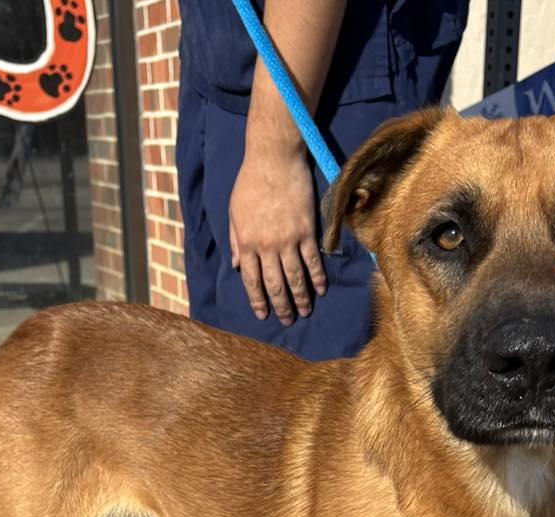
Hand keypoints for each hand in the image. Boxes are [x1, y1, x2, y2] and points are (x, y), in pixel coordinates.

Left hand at [228, 142, 327, 325]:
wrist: (274, 158)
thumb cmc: (250, 182)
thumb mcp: (234, 211)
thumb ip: (234, 240)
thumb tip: (236, 267)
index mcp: (246, 242)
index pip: (251, 280)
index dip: (257, 300)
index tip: (262, 314)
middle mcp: (266, 246)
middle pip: (274, 284)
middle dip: (281, 305)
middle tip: (287, 320)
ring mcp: (288, 240)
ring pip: (295, 277)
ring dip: (300, 297)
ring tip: (305, 312)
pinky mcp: (306, 231)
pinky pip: (312, 260)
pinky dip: (316, 277)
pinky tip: (320, 290)